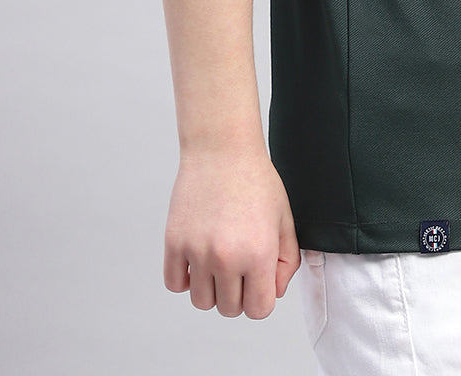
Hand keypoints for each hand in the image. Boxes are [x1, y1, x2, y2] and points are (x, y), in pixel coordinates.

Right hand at [163, 146, 299, 317]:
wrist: (222, 149)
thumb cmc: (256, 180)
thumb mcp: (285, 219)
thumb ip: (286, 261)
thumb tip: (273, 292)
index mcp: (258, 253)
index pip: (258, 310)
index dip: (260, 297)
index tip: (258, 278)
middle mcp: (226, 258)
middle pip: (229, 309)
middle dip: (237, 292)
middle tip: (238, 264)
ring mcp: (197, 251)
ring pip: (202, 302)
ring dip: (211, 288)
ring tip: (218, 260)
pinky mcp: (174, 242)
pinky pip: (175, 284)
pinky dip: (185, 277)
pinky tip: (198, 256)